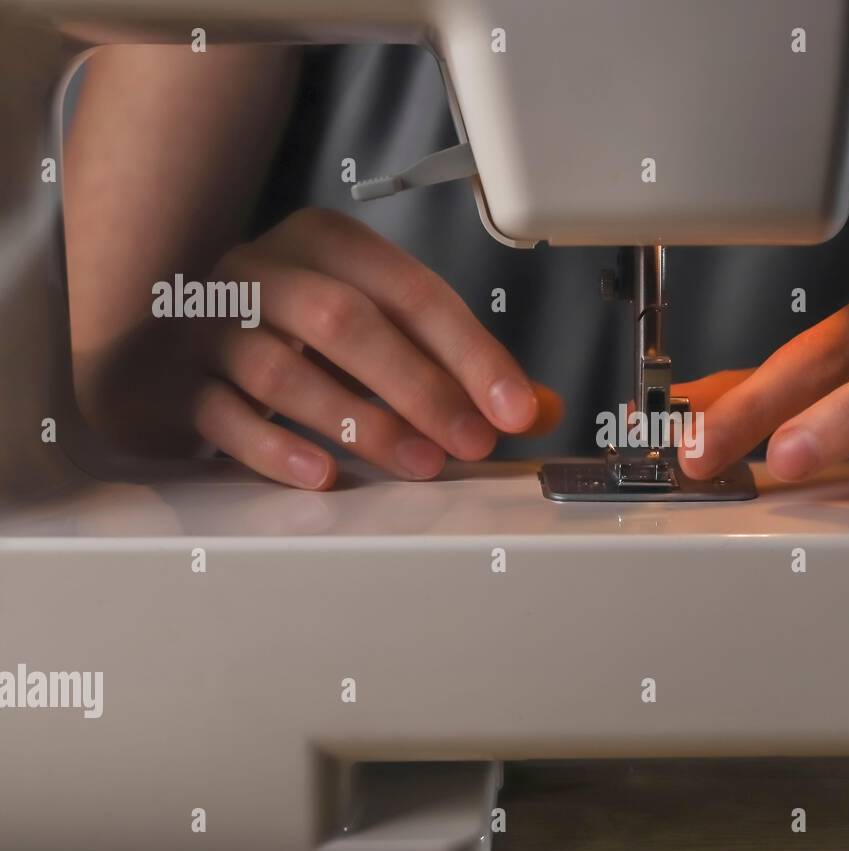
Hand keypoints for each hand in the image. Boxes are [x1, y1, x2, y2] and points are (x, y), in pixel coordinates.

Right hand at [80, 208, 561, 488]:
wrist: (185, 341)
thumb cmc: (303, 335)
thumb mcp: (384, 331)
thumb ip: (457, 365)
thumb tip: (535, 408)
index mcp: (327, 243)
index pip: (413, 291)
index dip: (472, 354)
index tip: (516, 408)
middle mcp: (264, 271)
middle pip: (343, 321)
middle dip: (420, 389)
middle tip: (470, 442)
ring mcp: (212, 324)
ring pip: (282, 369)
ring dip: (360, 423)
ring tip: (416, 463)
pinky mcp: (178, 380)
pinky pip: (222, 416)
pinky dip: (276, 448)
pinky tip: (323, 474)